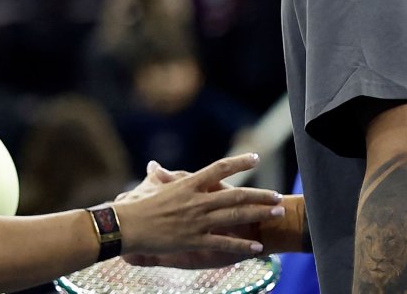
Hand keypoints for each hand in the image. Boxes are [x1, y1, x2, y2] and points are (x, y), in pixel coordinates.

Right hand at [113, 154, 283, 261]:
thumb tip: (154, 166)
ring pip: (235, 216)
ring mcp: (198, 221)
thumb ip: (161, 177)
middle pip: (236, 195)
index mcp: (189, 184)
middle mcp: (198, 201)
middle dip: (260, 195)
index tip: (255, 158)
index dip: (239, 162)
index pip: (220, 168)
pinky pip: (223, 243)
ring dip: (258, 214)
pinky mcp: (195, 240)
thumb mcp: (152, 188)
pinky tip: (257, 247)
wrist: (127, 227)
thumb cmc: (137, 207)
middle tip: (278, 196)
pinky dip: (242, 245)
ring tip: (277, 213)